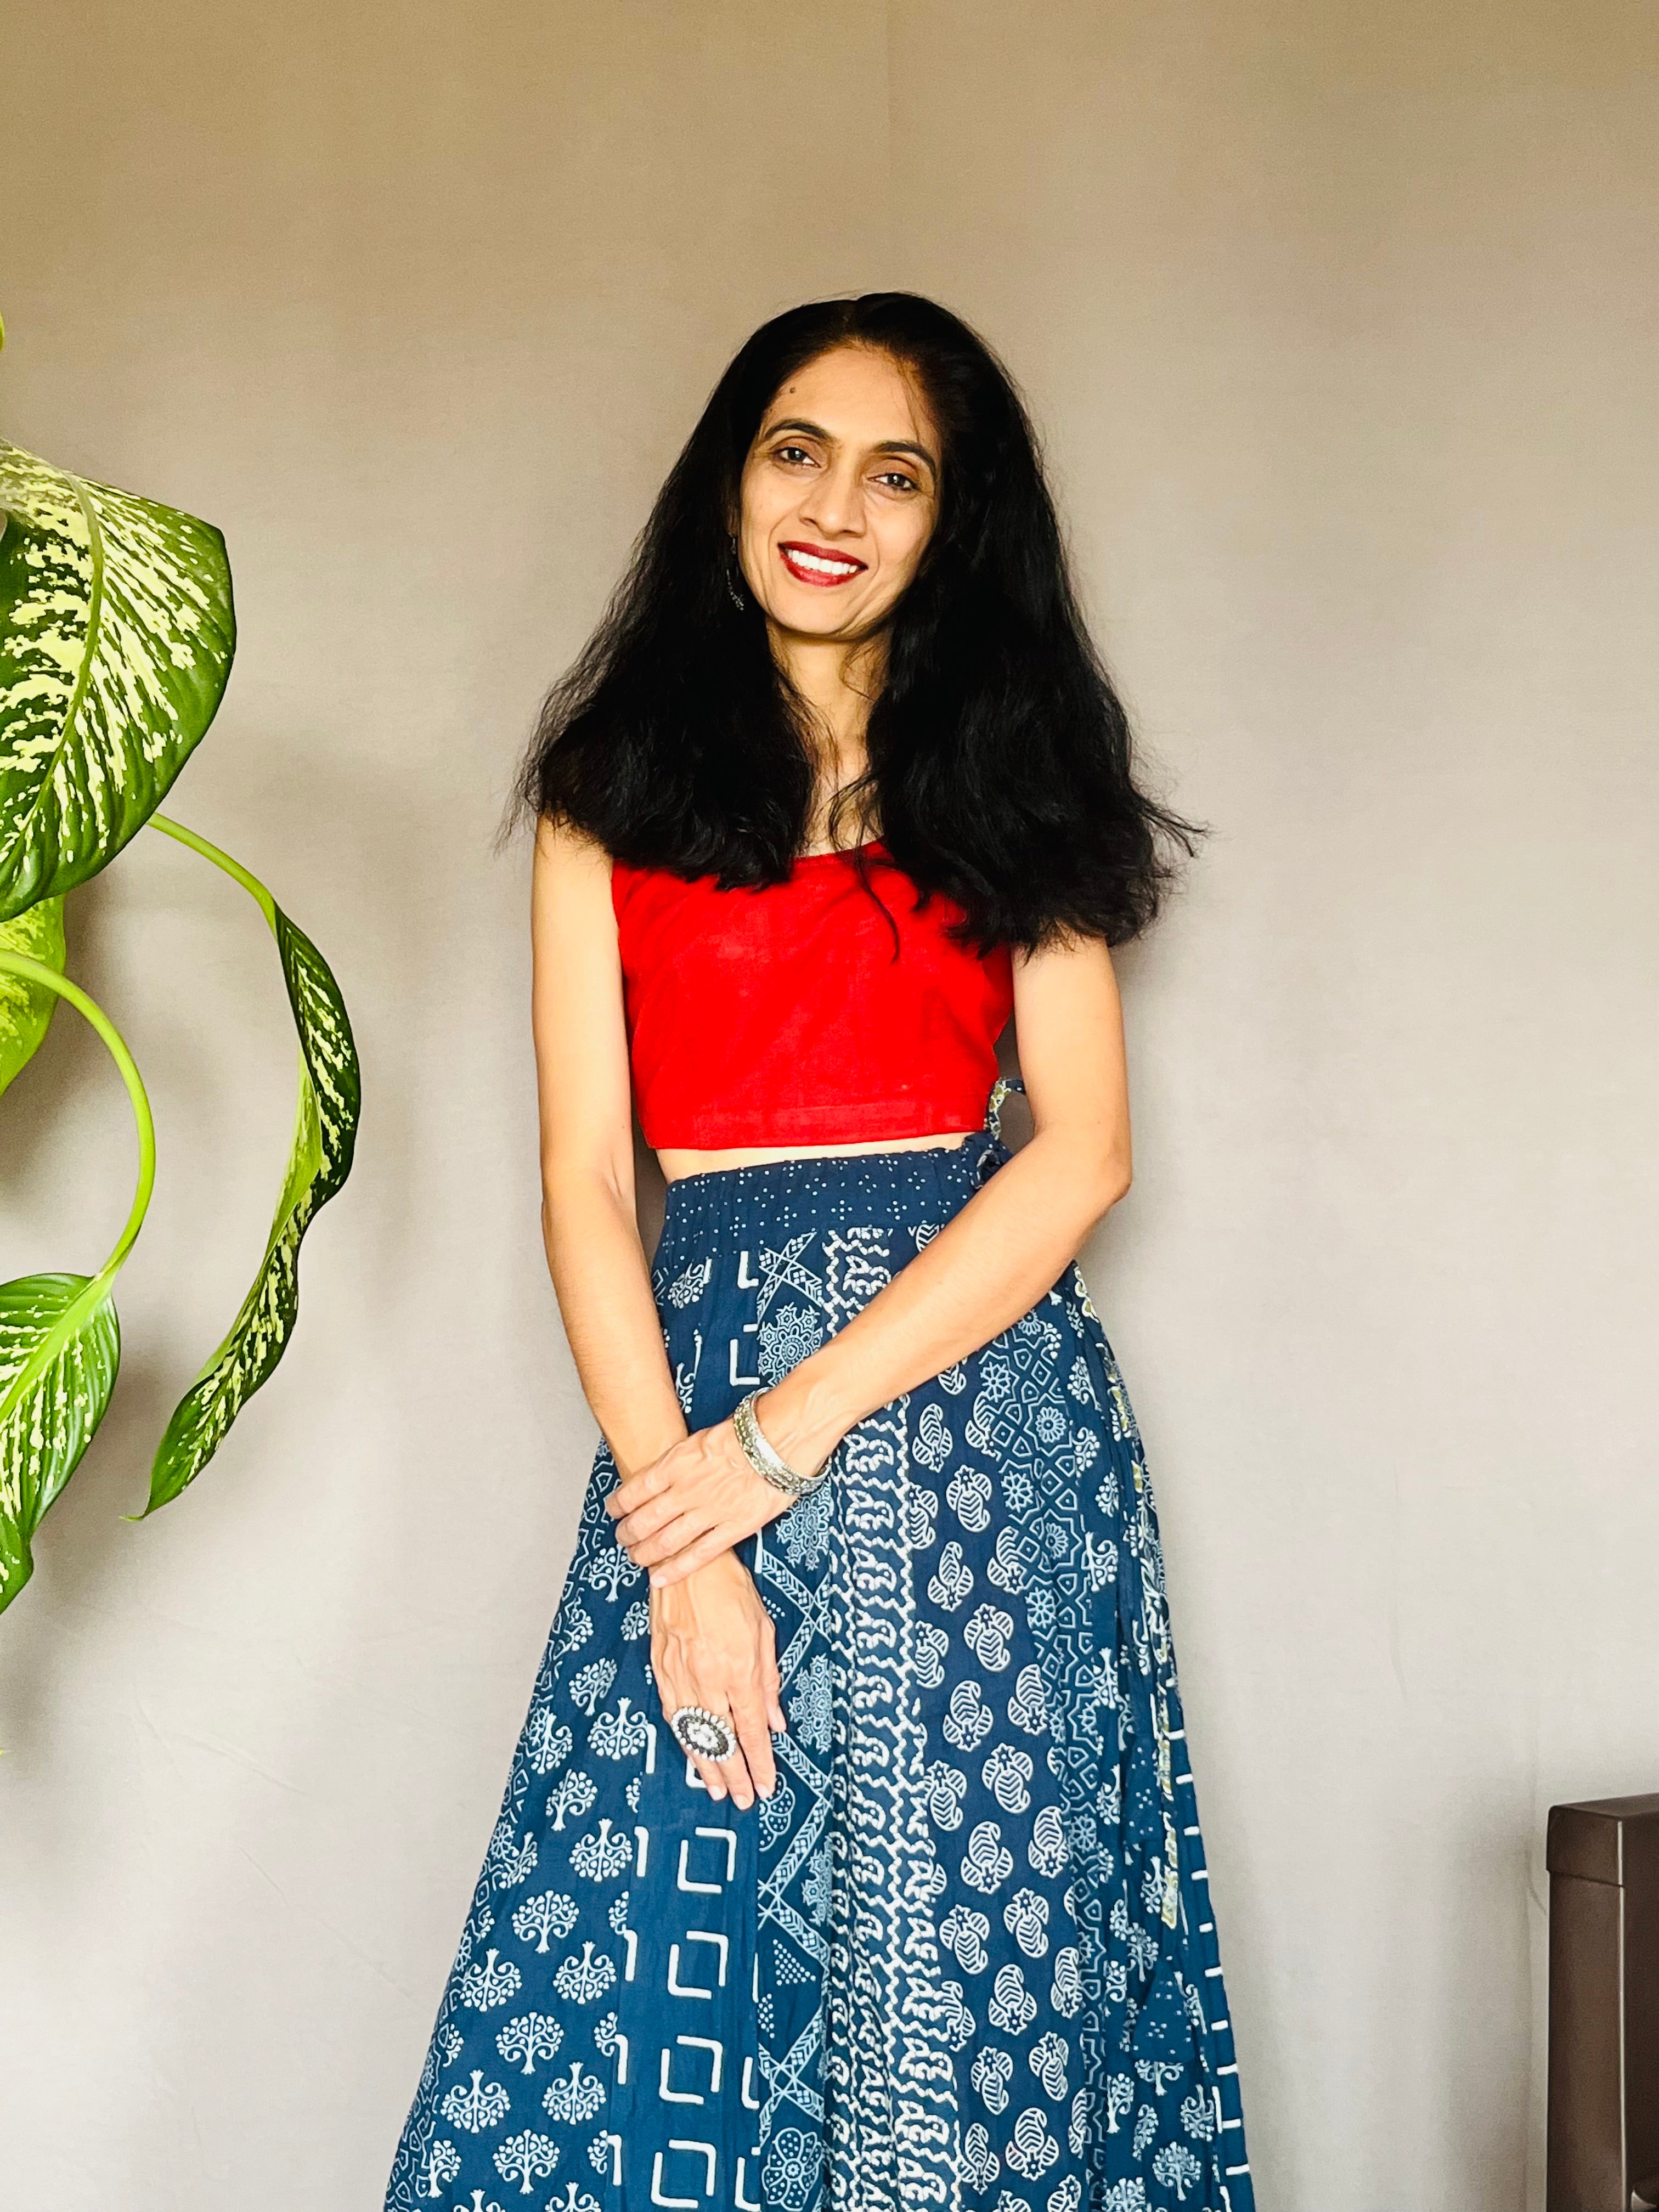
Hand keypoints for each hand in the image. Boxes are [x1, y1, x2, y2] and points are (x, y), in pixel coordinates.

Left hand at [608, 1411, 791, 1585]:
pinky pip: (699, 1554)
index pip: (635, 1490)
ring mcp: (709, 1512)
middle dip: (628, 1532)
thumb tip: (667, 1472)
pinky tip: (659, 1577)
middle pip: (645, 1519)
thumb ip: (681, 1460)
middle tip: (621, 1538)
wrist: (779, 1438)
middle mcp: (686, 1490)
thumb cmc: (745, 1432)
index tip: (613, 1510)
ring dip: (645, 1552)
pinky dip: (676, 1569)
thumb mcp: (700, 1437)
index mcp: (676, 1464)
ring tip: (635, 1557)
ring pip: (665, 1540)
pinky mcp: (734, 1527)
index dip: (619, 1504)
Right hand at [651, 1551, 785, 1807]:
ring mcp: (680, 1676)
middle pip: (722, 1740)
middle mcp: (708, 1679)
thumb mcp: (763, 1629)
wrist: (685, 1563)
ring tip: (716, 1789)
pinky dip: (683, 1737)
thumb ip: (769, 1680)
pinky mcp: (660, 1668)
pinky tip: (691, 1751)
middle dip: (734, 1775)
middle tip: (743, 1799)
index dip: (759, 1763)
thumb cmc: (729, 1589)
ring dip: (706, 1765)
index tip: (766, 1785)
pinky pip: (673, 1713)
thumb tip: (775, 1721)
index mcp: (739, 1670)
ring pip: (694, 1733)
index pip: (751, 1730)